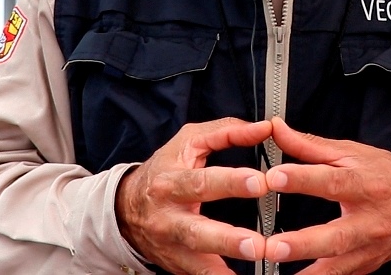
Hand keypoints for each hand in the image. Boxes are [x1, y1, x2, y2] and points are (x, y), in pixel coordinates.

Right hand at [115, 118, 272, 273]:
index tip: (259, 182)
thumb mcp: (189, 141)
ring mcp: (172, 244)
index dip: (230, 182)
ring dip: (226, 263)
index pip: (201, 182)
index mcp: (170, 182)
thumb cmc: (165, 169)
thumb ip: (227, 132)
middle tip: (257, 243)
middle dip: (228, 238)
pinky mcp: (178, 263)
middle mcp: (168, 217)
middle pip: (197, 230)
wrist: (126, 207)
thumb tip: (264, 129)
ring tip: (254, 260)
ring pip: (198, 259)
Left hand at [263, 117, 390, 273]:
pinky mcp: (367, 264)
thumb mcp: (353, 152)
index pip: (332, 181)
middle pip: (336, 235)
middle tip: (273, 246)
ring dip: (309, 269)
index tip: (275, 177)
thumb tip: (276, 130)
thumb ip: (310, 145)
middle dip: (303, 243)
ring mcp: (370, 247)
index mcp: (366, 183)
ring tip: (277, 265)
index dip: (303, 179)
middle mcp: (370, 219)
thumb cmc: (389, 174)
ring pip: (338, 263)